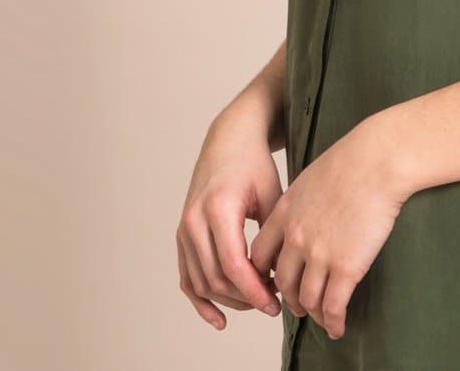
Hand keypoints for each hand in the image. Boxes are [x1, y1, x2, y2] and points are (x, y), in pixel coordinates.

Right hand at [176, 109, 286, 331]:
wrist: (230, 140)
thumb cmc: (255, 164)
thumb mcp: (272, 194)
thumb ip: (272, 236)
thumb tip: (277, 278)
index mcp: (218, 208)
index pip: (232, 265)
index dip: (254, 291)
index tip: (275, 303)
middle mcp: (194, 221)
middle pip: (216, 278)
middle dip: (245, 298)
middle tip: (274, 303)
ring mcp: (184, 229)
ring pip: (201, 282)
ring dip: (229, 300)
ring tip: (258, 302)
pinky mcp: (182, 235)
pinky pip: (187, 277)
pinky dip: (201, 301)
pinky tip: (220, 319)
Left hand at [249, 114, 412, 341]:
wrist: (378, 160)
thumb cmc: (353, 160)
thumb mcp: (311, 177)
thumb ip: (300, 202)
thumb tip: (304, 214)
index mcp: (285, 213)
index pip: (259, 255)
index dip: (265, 274)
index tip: (276, 280)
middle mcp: (295, 237)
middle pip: (282, 282)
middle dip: (289, 299)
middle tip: (299, 306)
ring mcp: (319, 254)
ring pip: (307, 299)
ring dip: (313, 313)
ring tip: (322, 318)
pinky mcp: (346, 267)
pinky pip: (333, 306)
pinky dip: (333, 322)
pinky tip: (338, 326)